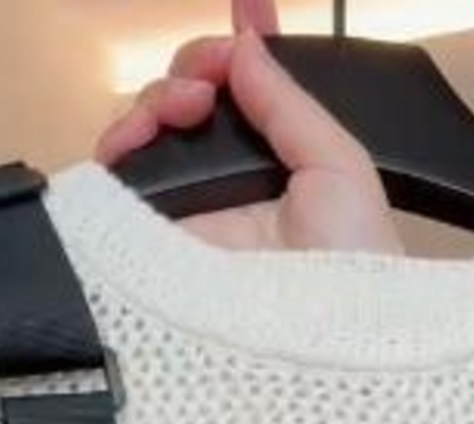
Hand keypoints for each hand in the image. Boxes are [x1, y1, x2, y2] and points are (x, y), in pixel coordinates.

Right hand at [95, 0, 402, 254]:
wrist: (330, 340)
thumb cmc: (356, 265)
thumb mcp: (338, 165)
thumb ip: (289, 101)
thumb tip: (246, 45)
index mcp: (274, 170)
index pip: (242, 99)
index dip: (236, 51)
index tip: (247, 8)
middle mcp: (226, 192)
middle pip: (183, 108)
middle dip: (190, 71)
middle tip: (208, 83)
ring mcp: (186, 220)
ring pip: (146, 138)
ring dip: (157, 100)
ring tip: (184, 106)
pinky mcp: (151, 249)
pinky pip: (117, 189)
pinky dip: (119, 145)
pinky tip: (141, 133)